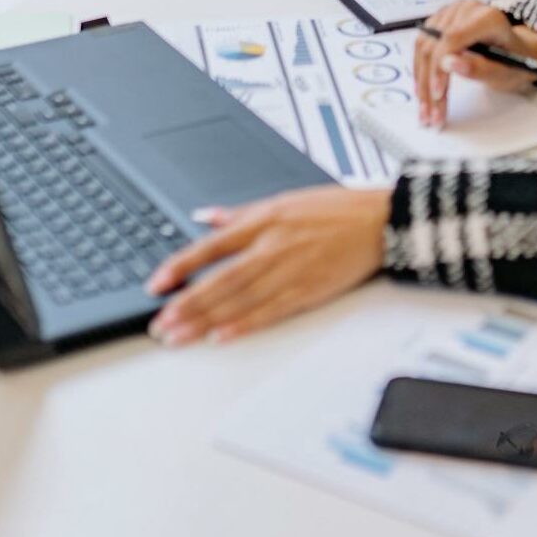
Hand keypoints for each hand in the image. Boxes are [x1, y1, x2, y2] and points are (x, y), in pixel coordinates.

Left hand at [146, 186, 390, 344]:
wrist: (380, 221)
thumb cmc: (337, 210)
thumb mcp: (285, 200)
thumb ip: (241, 214)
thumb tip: (205, 217)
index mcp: (265, 220)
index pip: (212, 246)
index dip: (181, 267)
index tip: (156, 285)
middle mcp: (274, 245)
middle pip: (221, 280)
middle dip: (186, 304)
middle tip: (160, 324)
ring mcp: (292, 270)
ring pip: (240, 299)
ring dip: (205, 320)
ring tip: (179, 337)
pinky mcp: (310, 290)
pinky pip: (271, 311)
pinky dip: (245, 324)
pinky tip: (222, 335)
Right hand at [414, 1, 536, 128]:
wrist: (515, 50)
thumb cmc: (514, 59)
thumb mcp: (506, 71)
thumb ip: (480, 68)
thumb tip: (449, 64)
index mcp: (487, 17)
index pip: (452, 39)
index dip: (440, 68)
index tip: (438, 94)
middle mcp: (465, 9)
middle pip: (435, 45)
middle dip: (429, 84)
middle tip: (432, 114)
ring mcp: (450, 13)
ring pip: (424, 48)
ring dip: (421, 82)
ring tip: (426, 109)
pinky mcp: (439, 21)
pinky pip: (422, 47)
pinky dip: (421, 72)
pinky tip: (423, 92)